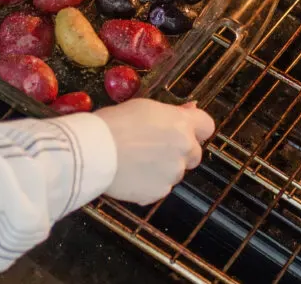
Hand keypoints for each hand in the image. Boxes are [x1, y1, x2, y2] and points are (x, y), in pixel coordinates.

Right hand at [95, 99, 214, 204]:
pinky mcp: (158, 193)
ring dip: (162, 168)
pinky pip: (159, 188)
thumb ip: (170, 113)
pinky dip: (148, 184)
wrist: (92, 151)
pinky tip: (130, 175)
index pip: (207, 126)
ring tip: (135, 161)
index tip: (184, 130)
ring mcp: (173, 174)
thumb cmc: (113, 123)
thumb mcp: (144, 107)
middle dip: (179, 152)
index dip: (196, 128)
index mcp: (182, 125)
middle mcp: (184, 150)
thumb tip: (189, 111)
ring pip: (175, 172)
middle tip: (153, 147)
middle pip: (194, 153)